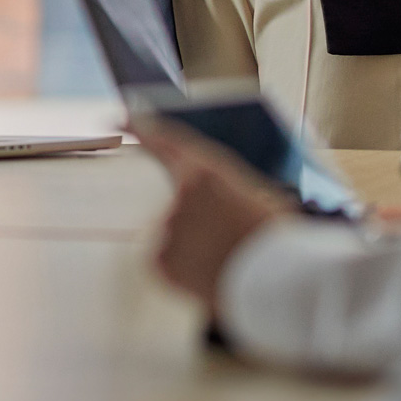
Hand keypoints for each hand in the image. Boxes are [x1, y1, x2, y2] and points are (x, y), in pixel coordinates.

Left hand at [128, 117, 295, 310]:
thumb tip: (205, 189)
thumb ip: (224, 184)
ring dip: (195, 246)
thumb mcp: (259, 196)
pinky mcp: (159, 259)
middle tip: (224, 238)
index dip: (141, 127)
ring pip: (175, 234)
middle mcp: (180, 193)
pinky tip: (210, 274)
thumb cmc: (277, 239)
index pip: (165, 140)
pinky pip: (167, 260)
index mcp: (207, 170)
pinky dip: (183, 269)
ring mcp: (166, 227)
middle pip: (178, 200)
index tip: (122, 118)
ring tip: (227, 261)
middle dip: (196, 219)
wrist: (279, 283)